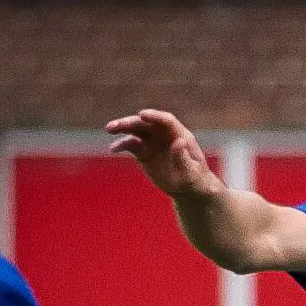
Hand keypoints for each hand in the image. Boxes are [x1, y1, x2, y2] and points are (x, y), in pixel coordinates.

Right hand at [105, 109, 222, 199]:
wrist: (189, 190)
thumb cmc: (196, 181)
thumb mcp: (191, 173)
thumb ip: (184, 158)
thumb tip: (179, 141)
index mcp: (181, 136)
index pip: (167, 121)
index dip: (154, 116)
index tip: (142, 115)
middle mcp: (165, 136)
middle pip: (147, 123)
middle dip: (132, 122)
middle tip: (117, 125)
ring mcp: (154, 143)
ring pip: (136, 130)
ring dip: (123, 128)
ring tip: (110, 129)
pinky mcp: (144, 152)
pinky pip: (131, 145)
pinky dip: (122, 145)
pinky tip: (113, 148)